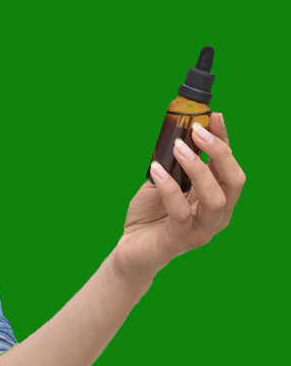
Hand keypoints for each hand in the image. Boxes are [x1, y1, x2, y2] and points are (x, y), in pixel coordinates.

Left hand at [112, 112, 245, 282]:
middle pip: (234, 182)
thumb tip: (177, 130)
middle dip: (219, 152)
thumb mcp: (164, 181)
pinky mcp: (180, 240)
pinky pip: (181, 213)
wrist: (131, 248)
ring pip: (215, 199)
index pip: (230, 166)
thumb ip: (174, 163)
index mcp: (217, 197)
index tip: (214, 116)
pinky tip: (155, 170)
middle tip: (196, 131)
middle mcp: (217, 215)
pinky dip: (169, 188)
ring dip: (198, 169)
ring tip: (178, 147)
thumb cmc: (151, 212)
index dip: (224, 140)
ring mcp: (202, 230)